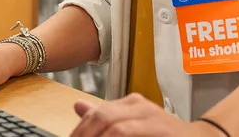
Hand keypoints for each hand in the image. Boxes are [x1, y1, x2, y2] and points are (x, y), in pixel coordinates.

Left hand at [71, 94, 226, 136]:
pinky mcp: (160, 128)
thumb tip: (78, 107)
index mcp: (130, 103)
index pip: (96, 113)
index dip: (80, 131)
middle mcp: (139, 105)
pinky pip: (127, 132)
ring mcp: (151, 115)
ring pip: (112, 125)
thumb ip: (106, 118)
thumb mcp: (132, 126)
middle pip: (101, 116)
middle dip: (84, 135)